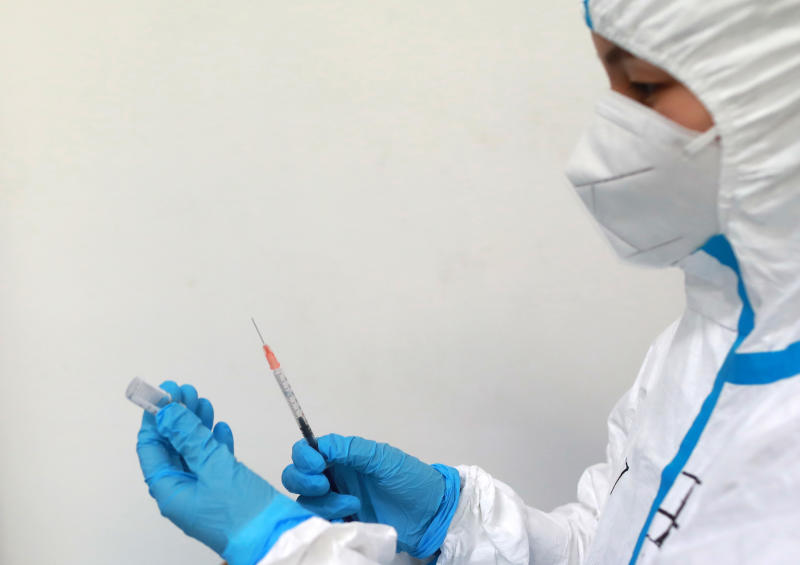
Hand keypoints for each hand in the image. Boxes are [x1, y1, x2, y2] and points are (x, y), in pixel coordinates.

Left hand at [136, 382, 312, 564]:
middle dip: (178, 417)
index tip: (163, 393)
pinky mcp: (223, 488)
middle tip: (185, 391)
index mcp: (170, 490)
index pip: (152, 448)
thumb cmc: (241, 513)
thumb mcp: (212, 467)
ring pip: (193, 450)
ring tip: (203, 401)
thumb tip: (167, 413)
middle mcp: (183, 490)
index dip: (156, 419)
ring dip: (196, 425)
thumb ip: (189, 437)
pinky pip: (212, 460)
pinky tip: (220, 428)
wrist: (274, 536)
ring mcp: (203, 489)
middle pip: (173, 446)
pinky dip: (214, 442)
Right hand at [281, 434, 459, 557]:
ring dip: (325, 502)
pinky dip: (329, 519)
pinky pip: (320, 522)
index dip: (304, 457)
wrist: (430, 515)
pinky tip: (350, 517)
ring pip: (306, 502)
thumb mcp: (383, 459)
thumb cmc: (411, 480)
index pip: (307, 451)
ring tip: (353, 504)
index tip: (318, 466)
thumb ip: (351, 450)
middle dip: (304, 481)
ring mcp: (337, 501)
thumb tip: (319, 446)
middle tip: (326, 487)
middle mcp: (335, 477)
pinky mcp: (343, 522)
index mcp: (343, 457)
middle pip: (297, 477)